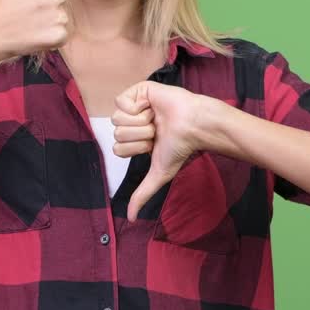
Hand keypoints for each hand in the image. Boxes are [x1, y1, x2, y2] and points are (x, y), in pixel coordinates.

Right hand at [0, 0, 68, 57]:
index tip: (21, 0)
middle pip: (58, 3)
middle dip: (44, 9)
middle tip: (23, 14)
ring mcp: (57, 18)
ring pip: (61, 19)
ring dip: (48, 24)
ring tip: (27, 25)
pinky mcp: (58, 37)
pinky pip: (62, 36)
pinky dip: (51, 39)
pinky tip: (33, 36)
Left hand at [113, 81, 220, 220]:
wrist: (193, 126)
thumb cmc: (180, 147)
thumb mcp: (158, 173)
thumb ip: (142, 194)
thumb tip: (129, 219)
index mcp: (136, 138)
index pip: (117, 148)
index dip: (136, 149)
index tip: (154, 145)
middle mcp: (134, 122)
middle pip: (116, 134)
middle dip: (139, 136)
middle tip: (158, 131)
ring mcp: (135, 105)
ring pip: (117, 120)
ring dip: (140, 123)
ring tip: (157, 119)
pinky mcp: (139, 90)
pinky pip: (121, 102)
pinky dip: (136, 108)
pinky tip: (151, 107)